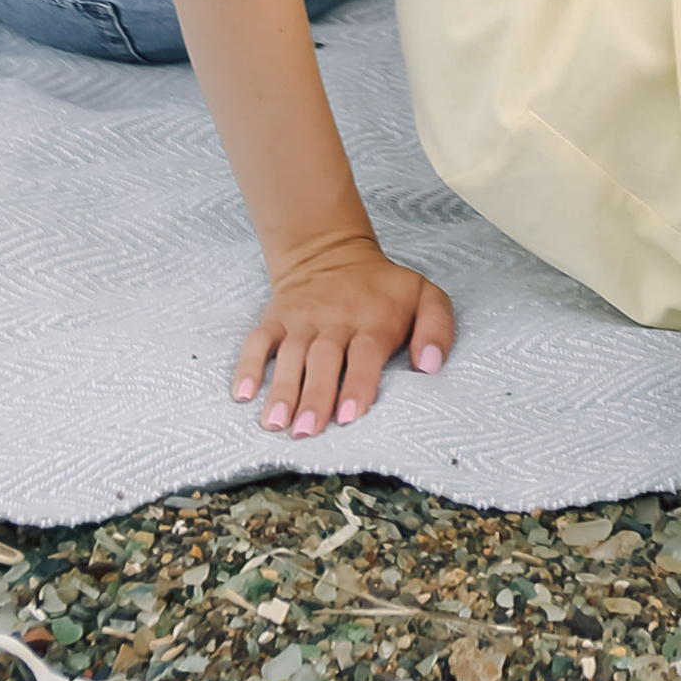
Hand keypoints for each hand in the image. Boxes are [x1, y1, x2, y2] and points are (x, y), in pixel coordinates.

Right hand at [233, 226, 455, 435]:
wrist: (331, 249)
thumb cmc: (382, 287)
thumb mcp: (424, 295)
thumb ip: (437, 327)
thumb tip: (430, 365)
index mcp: (372, 320)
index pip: (364, 353)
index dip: (357, 383)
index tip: (350, 415)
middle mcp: (334, 321)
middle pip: (323, 360)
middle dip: (314, 396)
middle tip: (307, 430)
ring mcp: (301, 320)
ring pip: (290, 356)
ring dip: (282, 390)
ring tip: (275, 424)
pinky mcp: (276, 318)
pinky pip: (258, 340)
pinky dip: (248, 365)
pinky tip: (243, 394)